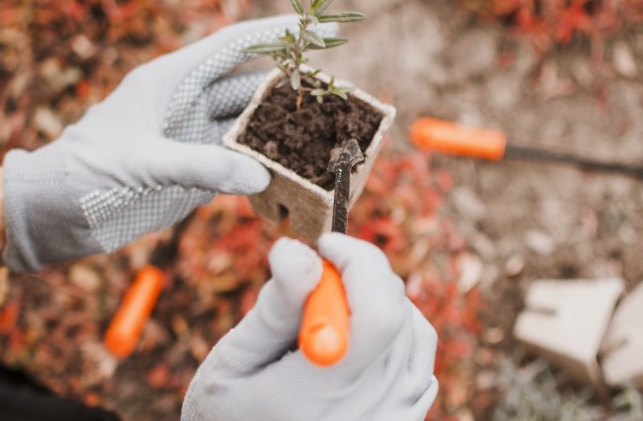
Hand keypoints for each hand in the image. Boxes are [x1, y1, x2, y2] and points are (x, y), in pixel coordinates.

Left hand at [2, 16, 336, 270]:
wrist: (52, 214)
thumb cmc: (84, 174)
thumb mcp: (140, 164)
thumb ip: (198, 166)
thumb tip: (259, 177)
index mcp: (171, 81)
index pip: (233, 46)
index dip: (276, 33)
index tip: (317, 27)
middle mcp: (187, 105)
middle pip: (250, 88)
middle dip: (290, 92)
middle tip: (336, 102)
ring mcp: (192, 140)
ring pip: (248, 130)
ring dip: (280, 137)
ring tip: (324, 144)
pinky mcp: (193, 174)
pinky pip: (237, 167)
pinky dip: (262, 173)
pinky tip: (290, 181)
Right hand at [182, 234, 437, 420]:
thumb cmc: (229, 413)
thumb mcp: (235, 362)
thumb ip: (274, 308)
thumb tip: (298, 250)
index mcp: (322, 394)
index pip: (378, 314)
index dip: (359, 262)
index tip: (324, 245)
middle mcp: (370, 410)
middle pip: (396, 314)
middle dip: (359, 276)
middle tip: (314, 281)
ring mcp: (394, 418)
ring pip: (412, 327)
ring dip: (374, 300)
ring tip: (326, 317)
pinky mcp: (405, 420)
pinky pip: (419, 355)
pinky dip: (394, 328)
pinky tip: (354, 336)